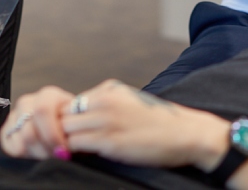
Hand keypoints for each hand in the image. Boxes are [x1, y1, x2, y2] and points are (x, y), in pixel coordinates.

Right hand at [0, 86, 74, 159]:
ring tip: (50, 154)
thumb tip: (69, 143)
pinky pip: (10, 148)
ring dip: (37, 154)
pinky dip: (25, 156)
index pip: (43, 111)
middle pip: (30, 132)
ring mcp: (14, 116)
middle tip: (57, 156)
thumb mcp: (78, 121)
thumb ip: (74, 127)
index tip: (64, 150)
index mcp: (47, 95)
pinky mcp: (6, 131)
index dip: (53, 135)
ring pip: (20, 142)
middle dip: (45, 149)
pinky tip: (38, 153)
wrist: (63, 125)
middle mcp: (27, 102)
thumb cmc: (74, 124)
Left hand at [61, 79, 230, 170]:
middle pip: (63, 114)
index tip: (69, 134)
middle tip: (64, 146)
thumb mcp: (130, 102)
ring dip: (65, 143)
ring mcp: (108, 120)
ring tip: (72, 153)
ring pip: (66, 130)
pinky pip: (76, 145)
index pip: (70, 102)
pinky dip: (72, 153)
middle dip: (60, 131)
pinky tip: (81, 158)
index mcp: (110, 89)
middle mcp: (106, 101)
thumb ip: (105, 105)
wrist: (187, 134)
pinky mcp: (111, 141)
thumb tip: (78, 118)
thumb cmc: (159, 122)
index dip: (65, 121)